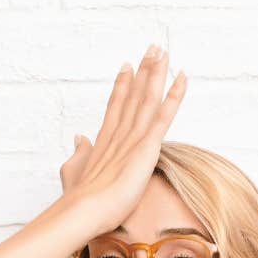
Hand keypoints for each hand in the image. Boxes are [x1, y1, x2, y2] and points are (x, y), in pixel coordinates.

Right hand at [57, 43, 187, 234]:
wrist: (84, 210)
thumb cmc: (78, 198)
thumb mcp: (74, 170)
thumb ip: (80, 152)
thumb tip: (80, 137)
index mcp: (105, 138)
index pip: (116, 105)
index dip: (123, 85)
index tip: (127, 65)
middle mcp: (119, 131)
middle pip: (133, 94)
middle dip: (144, 70)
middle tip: (153, 48)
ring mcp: (132, 136)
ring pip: (147, 97)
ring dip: (156, 73)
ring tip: (163, 51)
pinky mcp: (146, 145)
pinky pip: (164, 115)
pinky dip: (175, 95)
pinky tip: (182, 77)